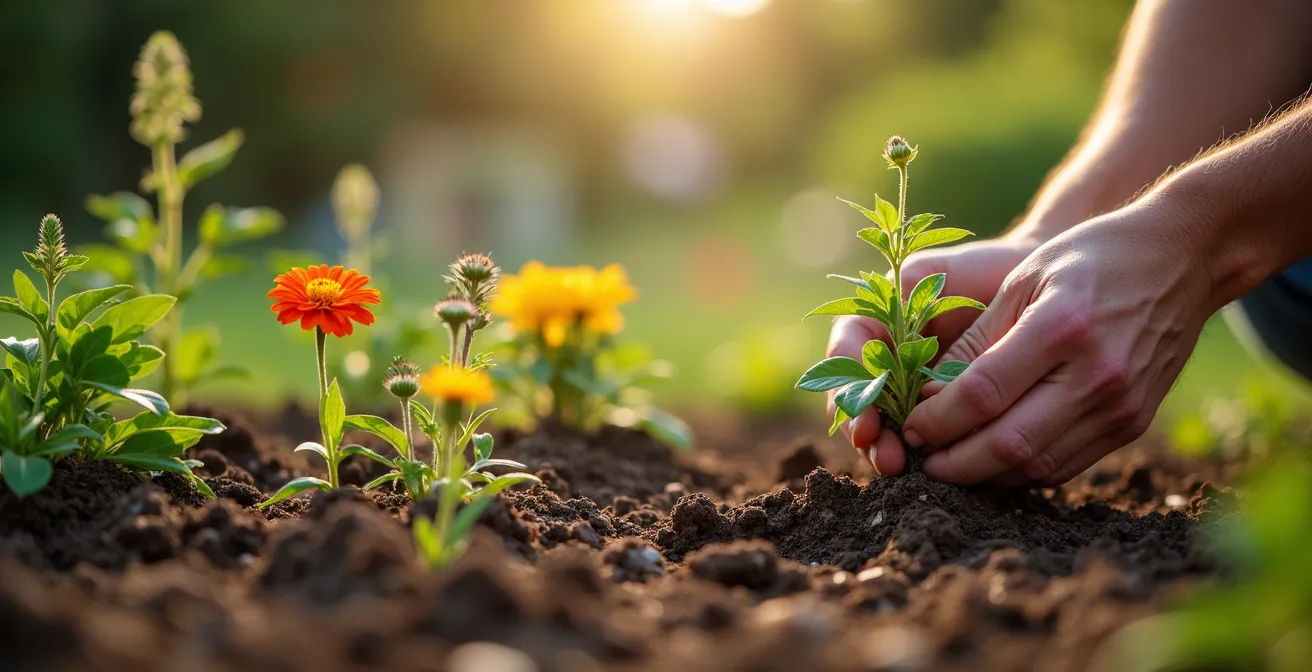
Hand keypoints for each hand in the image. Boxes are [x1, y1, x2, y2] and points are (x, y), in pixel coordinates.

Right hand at [826, 233, 1040, 473]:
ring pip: (887, 425)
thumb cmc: (982, 271)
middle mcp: (885, 361)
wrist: (1037, 288)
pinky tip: (937, 465)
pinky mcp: (942, 411)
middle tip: (887, 459)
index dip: (850, 392)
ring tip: (900, 467)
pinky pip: (929, 436)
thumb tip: (889, 346)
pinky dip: (928, 451)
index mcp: (872, 325)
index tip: (865, 422)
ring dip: (888, 448)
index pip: (846, 361)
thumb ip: (905, 295)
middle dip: (868, 434)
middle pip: (858, 404)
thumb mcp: (935, 274)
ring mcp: (910, 389)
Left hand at [901, 200, 1216, 485]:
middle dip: (953, 462)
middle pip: (1008, 444)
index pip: (982, 394)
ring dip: (984, 476)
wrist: (1181, 260)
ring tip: (948, 465)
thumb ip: (975, 340)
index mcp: (1061, 328)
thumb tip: (928, 395)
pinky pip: (1066, 464)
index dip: (937, 419)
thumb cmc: (1089, 258)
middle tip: (920, 459)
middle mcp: (1095, 375)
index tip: (910, 424)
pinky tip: (992, 462)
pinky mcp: (1133, 423)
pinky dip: (1022, 471)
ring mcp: (1120, 405)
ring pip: (1037, 465)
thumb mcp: (1023, 279)